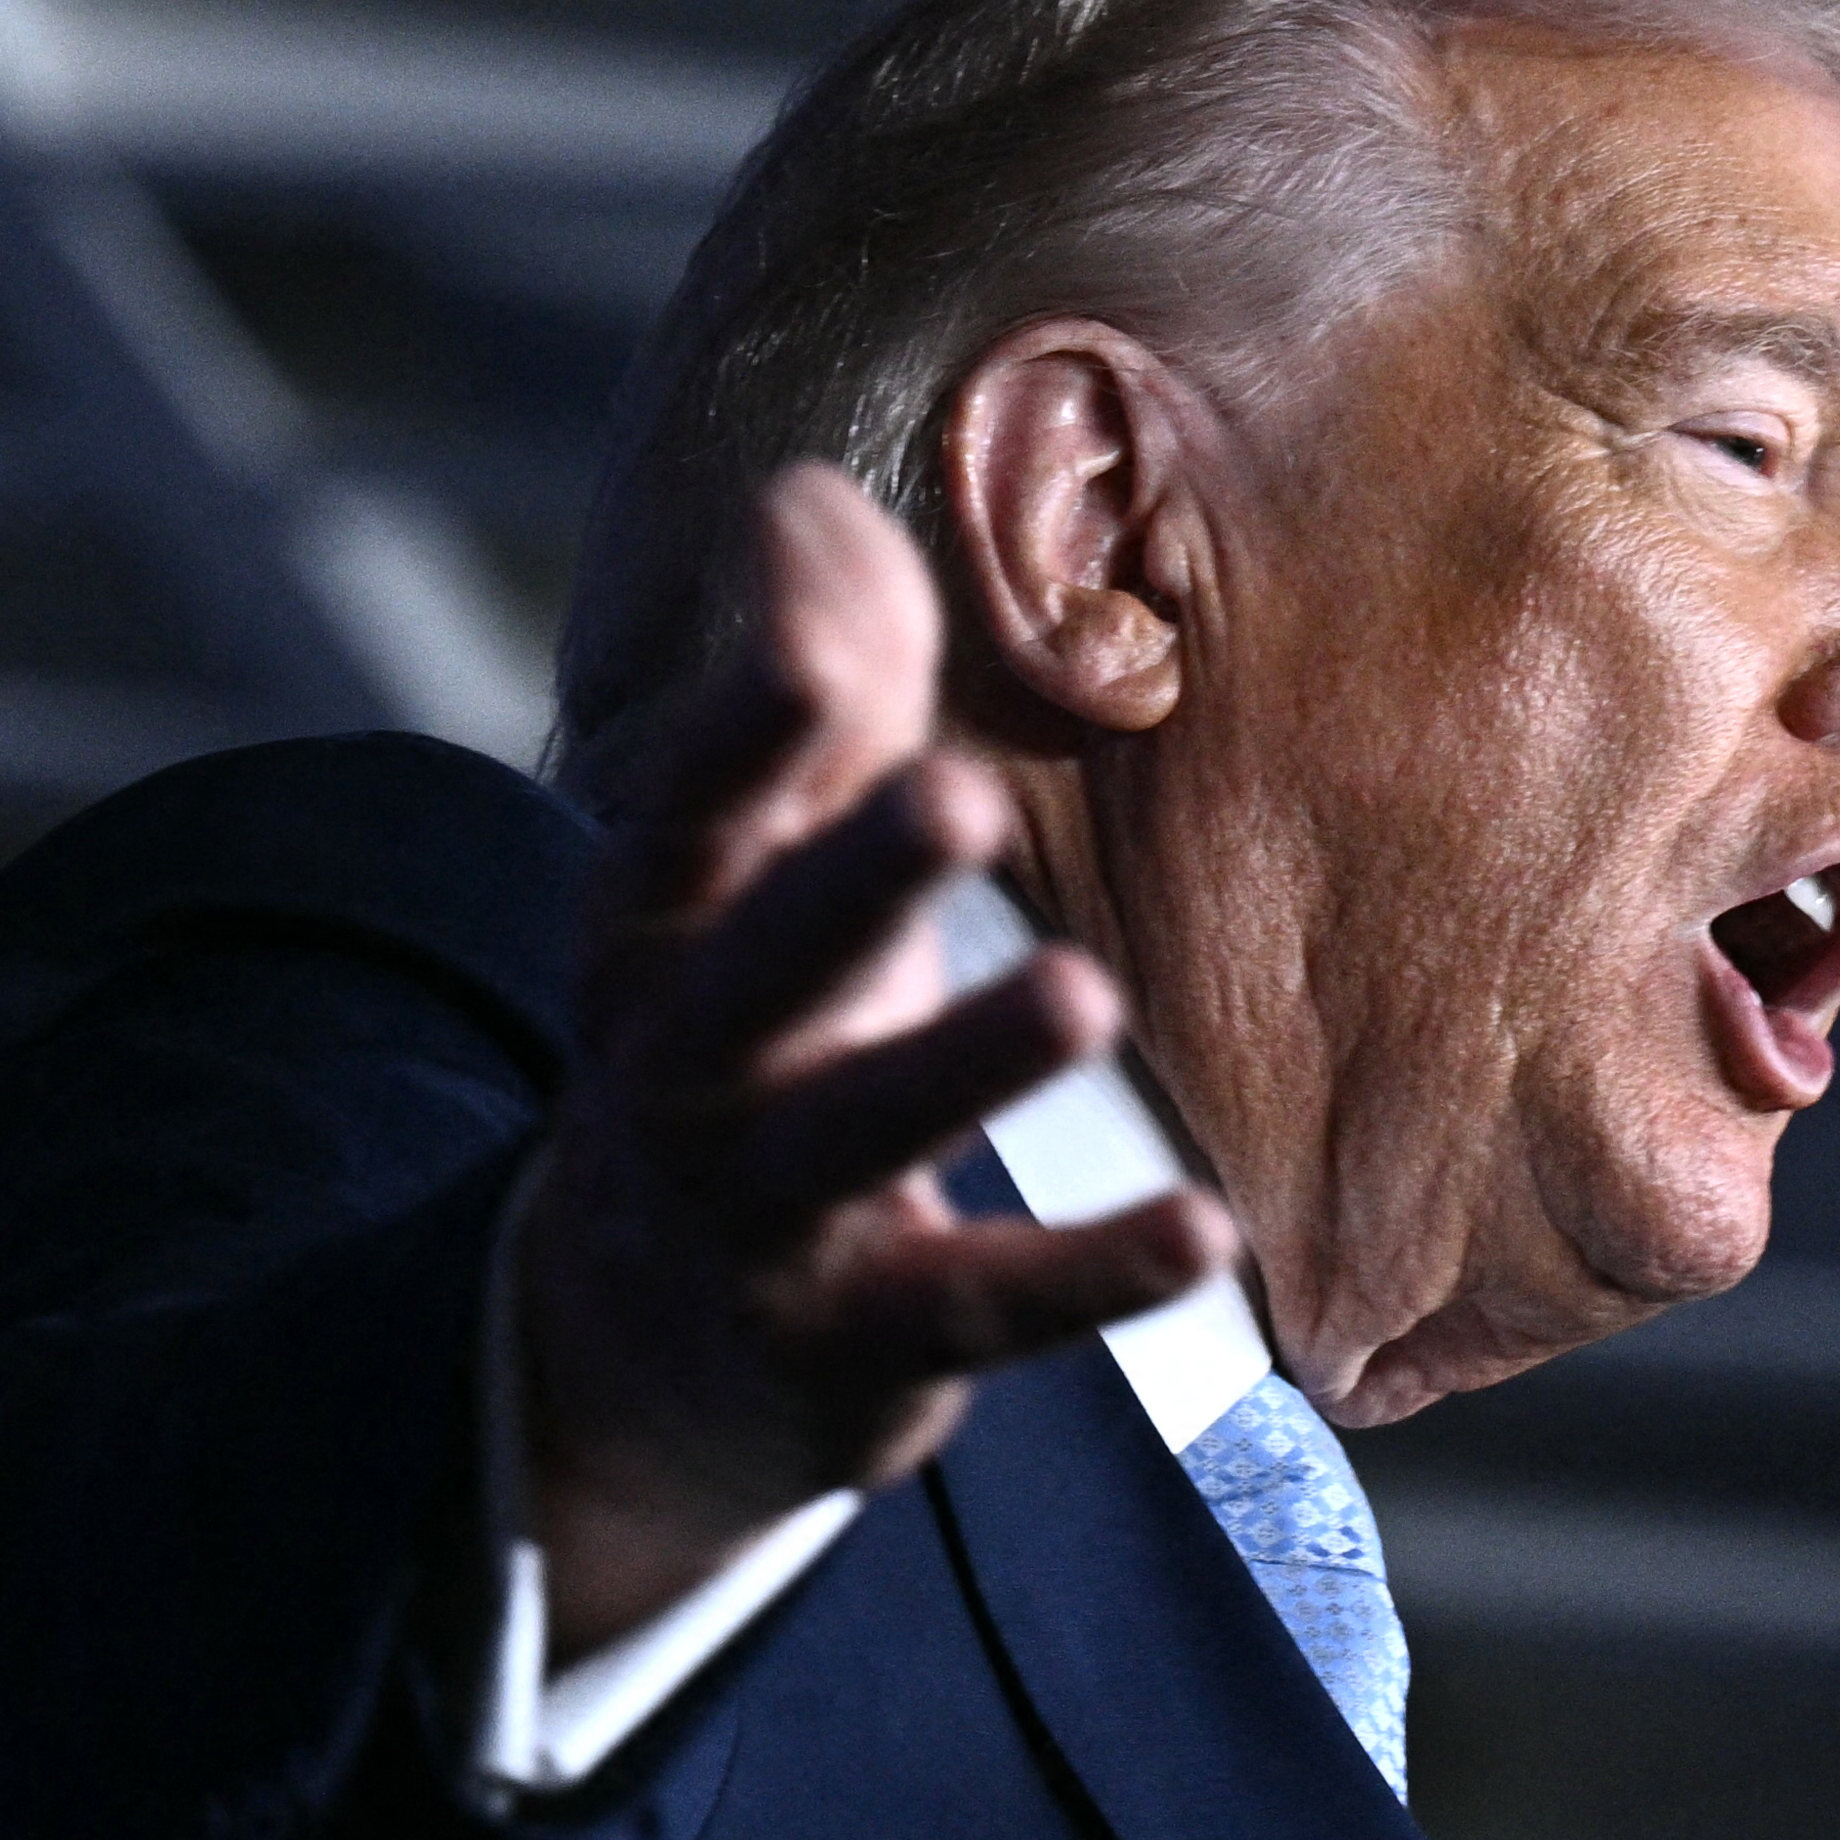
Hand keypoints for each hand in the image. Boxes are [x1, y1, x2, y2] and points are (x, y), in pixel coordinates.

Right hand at [505, 465, 1229, 1652]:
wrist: (637, 1348)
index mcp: (660, 928)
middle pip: (761, 964)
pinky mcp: (856, 1341)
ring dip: (966, 1062)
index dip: (745, 733)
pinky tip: (1202, 1233)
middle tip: (957, 795)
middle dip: (849, 879)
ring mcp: (761, 1214)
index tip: (820, 649)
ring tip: (1083, 995)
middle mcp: (686, 1065)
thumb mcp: (761, 868)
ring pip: (859, 1131)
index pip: (689, 816)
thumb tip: (802, 491)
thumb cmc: (748, 1030)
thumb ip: (814, 684)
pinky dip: (1086, 1276)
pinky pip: (980, 1304)